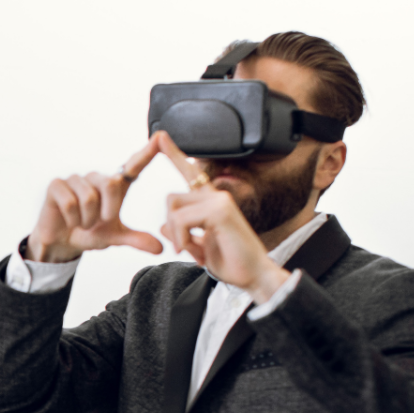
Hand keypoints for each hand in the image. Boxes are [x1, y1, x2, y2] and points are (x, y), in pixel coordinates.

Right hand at [27, 137, 163, 262]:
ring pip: (89, 198)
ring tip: (81, 222)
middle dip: (106, 211)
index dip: (146, 153)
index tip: (160, 138)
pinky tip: (68, 220)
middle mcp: (97, 177)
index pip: (133, 167)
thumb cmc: (89, 233)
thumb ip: (136, 240)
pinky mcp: (56, 184)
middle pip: (111, 184)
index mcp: (115, 186)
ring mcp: (75, 179)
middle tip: (98, 222)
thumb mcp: (114, 238)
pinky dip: (72, 219)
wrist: (61, 242)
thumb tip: (160, 249)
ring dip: (87, 219)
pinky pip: (70, 203)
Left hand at [155, 133, 289, 302]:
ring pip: (174, 209)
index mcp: (211, 202)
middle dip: (172, 226)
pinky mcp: (220, 211)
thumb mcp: (199, 248)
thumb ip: (182, 233)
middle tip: (187, 247)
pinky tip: (195, 251)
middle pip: (171, 198)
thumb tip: (163, 224)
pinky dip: (181, 239)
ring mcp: (220, 201)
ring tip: (195, 251)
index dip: (175, 155)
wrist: (253, 276)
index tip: (160, 136)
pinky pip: (181, 219)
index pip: (191, 174)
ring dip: (177, 236)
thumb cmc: (232, 263)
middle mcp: (217, 197)